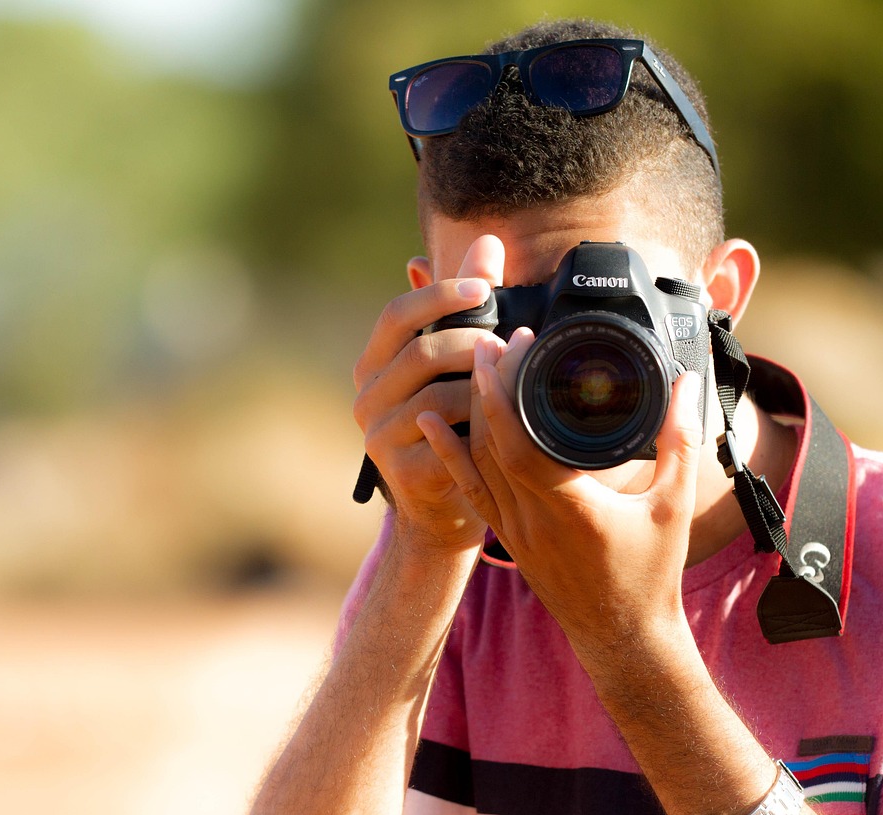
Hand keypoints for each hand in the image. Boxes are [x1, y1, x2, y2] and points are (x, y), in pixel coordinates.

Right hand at [352, 236, 504, 551]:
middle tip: (510, 346)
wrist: (444, 504)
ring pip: (437, 399)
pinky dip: (479, 429)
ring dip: (483, 389)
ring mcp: (378, 437)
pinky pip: (446, 442)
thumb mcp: (457, 362)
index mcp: (375, 363)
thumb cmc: (453, 424)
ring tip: (515, 384)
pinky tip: (503, 423)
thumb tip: (487, 242)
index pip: (396, 316)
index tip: (484, 288)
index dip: (439, 297)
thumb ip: (468, 304)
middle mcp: (367, 397)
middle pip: (420, 355)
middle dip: (472, 345)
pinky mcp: (401, 472)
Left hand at [417, 329, 704, 655]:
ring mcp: (513, 530)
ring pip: (475, 462)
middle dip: (488, 386)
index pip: (519, 440)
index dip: (506, 390)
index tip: (512, 346)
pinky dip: (450, 454)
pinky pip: (470, 489)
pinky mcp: (507, 538)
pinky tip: (432, 424)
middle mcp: (531, 518)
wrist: (622, 637)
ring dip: (472, 411)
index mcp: (569, 507)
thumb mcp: (674, 505)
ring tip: (476, 366)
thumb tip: (686, 385)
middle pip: (491, 442)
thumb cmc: (651, 573)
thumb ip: (680, 442)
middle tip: (493, 340)